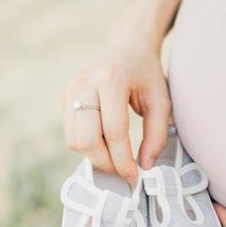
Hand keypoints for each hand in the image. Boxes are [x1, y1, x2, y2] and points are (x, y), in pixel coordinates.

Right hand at [61, 24, 169, 182]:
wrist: (127, 48)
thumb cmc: (147, 76)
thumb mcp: (161, 102)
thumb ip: (157, 135)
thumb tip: (144, 166)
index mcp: (111, 79)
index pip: (114, 131)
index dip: (123, 160)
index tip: (134, 177)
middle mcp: (85, 82)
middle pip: (86, 140)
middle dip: (105, 163)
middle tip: (123, 172)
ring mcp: (70, 88)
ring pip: (73, 140)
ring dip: (95, 156)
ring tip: (116, 156)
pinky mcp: (64, 96)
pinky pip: (70, 133)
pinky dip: (87, 145)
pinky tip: (106, 140)